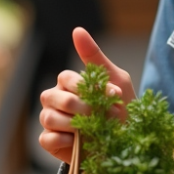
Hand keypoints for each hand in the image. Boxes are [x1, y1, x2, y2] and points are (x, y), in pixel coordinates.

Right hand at [37, 27, 136, 163]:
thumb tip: (77, 30)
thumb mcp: (116, 78)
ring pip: (48, 117)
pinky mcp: (51, 141)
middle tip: (102, 115)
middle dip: (82, 107)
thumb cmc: (122, 108)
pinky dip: (63, 140)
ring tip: (93, 129)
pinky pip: (46, 139)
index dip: (86, 87)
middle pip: (53, 96)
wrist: (128, 142)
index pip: (65, 77)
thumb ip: (94, 56)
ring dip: (74, 125)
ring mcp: (51, 120)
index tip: (112, 96)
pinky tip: (79, 141)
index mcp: (69, 82)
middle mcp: (56, 99)